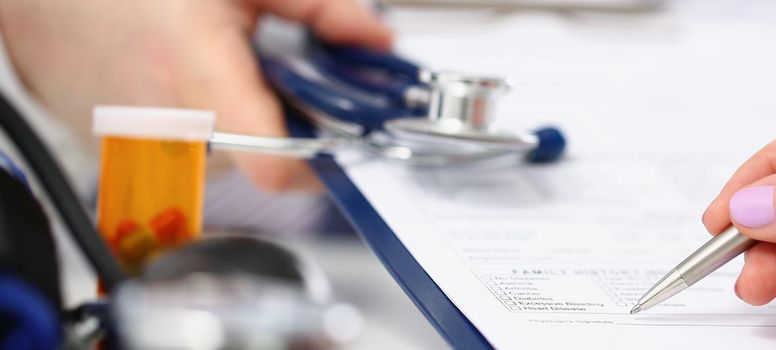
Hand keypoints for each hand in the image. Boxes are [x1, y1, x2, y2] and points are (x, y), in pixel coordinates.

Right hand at [0, 0, 391, 190]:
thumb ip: (317, 8)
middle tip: (287, 77)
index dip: (328, 156)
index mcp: (200, 77)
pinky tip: (194, 84)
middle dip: (296, 124)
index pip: (281, 166)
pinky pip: (201, 159)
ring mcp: (149, 157)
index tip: (349, 131)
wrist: (42, 8)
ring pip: (239, 161)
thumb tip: (375, 42)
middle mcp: (173, 131)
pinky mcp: (134, 167)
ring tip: (228, 70)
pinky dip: (213, 128)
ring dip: (252, 122)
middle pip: (271, 162)